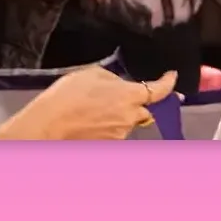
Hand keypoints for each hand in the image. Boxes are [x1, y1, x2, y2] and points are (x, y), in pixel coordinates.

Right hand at [0, 67, 178, 139]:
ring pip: (128, 123)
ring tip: (94, 108)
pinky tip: (90, 121)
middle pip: (145, 111)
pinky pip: (115, 133)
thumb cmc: (68, 96)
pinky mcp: (108, 146)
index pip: (159, 90)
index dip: (168, 83)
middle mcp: (130, 118)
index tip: (171, 77)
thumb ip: (115, 79)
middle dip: (140, 104)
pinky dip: (108, 127)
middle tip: (123, 97)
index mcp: (129, 96)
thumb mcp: (92, 74)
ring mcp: (120, 135)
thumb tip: (122, 86)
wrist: (48, 125)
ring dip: (120, 115)